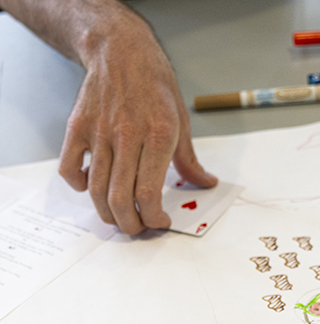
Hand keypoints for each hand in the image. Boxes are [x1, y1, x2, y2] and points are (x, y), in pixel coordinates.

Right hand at [57, 11, 216, 234]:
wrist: (123, 53)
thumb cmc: (156, 87)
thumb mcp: (182, 122)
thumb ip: (189, 160)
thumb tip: (205, 184)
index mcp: (159, 136)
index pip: (149, 192)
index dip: (154, 217)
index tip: (160, 222)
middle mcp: (127, 136)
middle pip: (120, 197)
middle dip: (130, 224)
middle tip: (138, 228)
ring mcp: (99, 133)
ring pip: (95, 189)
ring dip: (106, 212)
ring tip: (119, 217)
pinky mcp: (77, 128)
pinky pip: (69, 168)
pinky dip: (78, 185)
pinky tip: (91, 187)